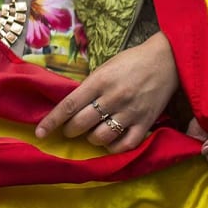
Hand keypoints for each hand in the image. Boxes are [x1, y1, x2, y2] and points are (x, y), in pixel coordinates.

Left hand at [35, 32, 179, 152]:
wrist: (167, 60)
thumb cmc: (132, 62)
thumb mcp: (106, 68)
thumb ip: (90, 87)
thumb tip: (71, 107)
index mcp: (100, 80)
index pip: (69, 105)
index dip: (52, 121)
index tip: (40, 132)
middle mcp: (113, 97)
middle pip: (81, 124)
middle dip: (70, 130)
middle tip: (71, 129)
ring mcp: (130, 111)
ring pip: (101, 137)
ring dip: (91, 139)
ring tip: (92, 133)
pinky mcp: (146, 122)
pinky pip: (125, 144)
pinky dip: (113, 147)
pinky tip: (110, 142)